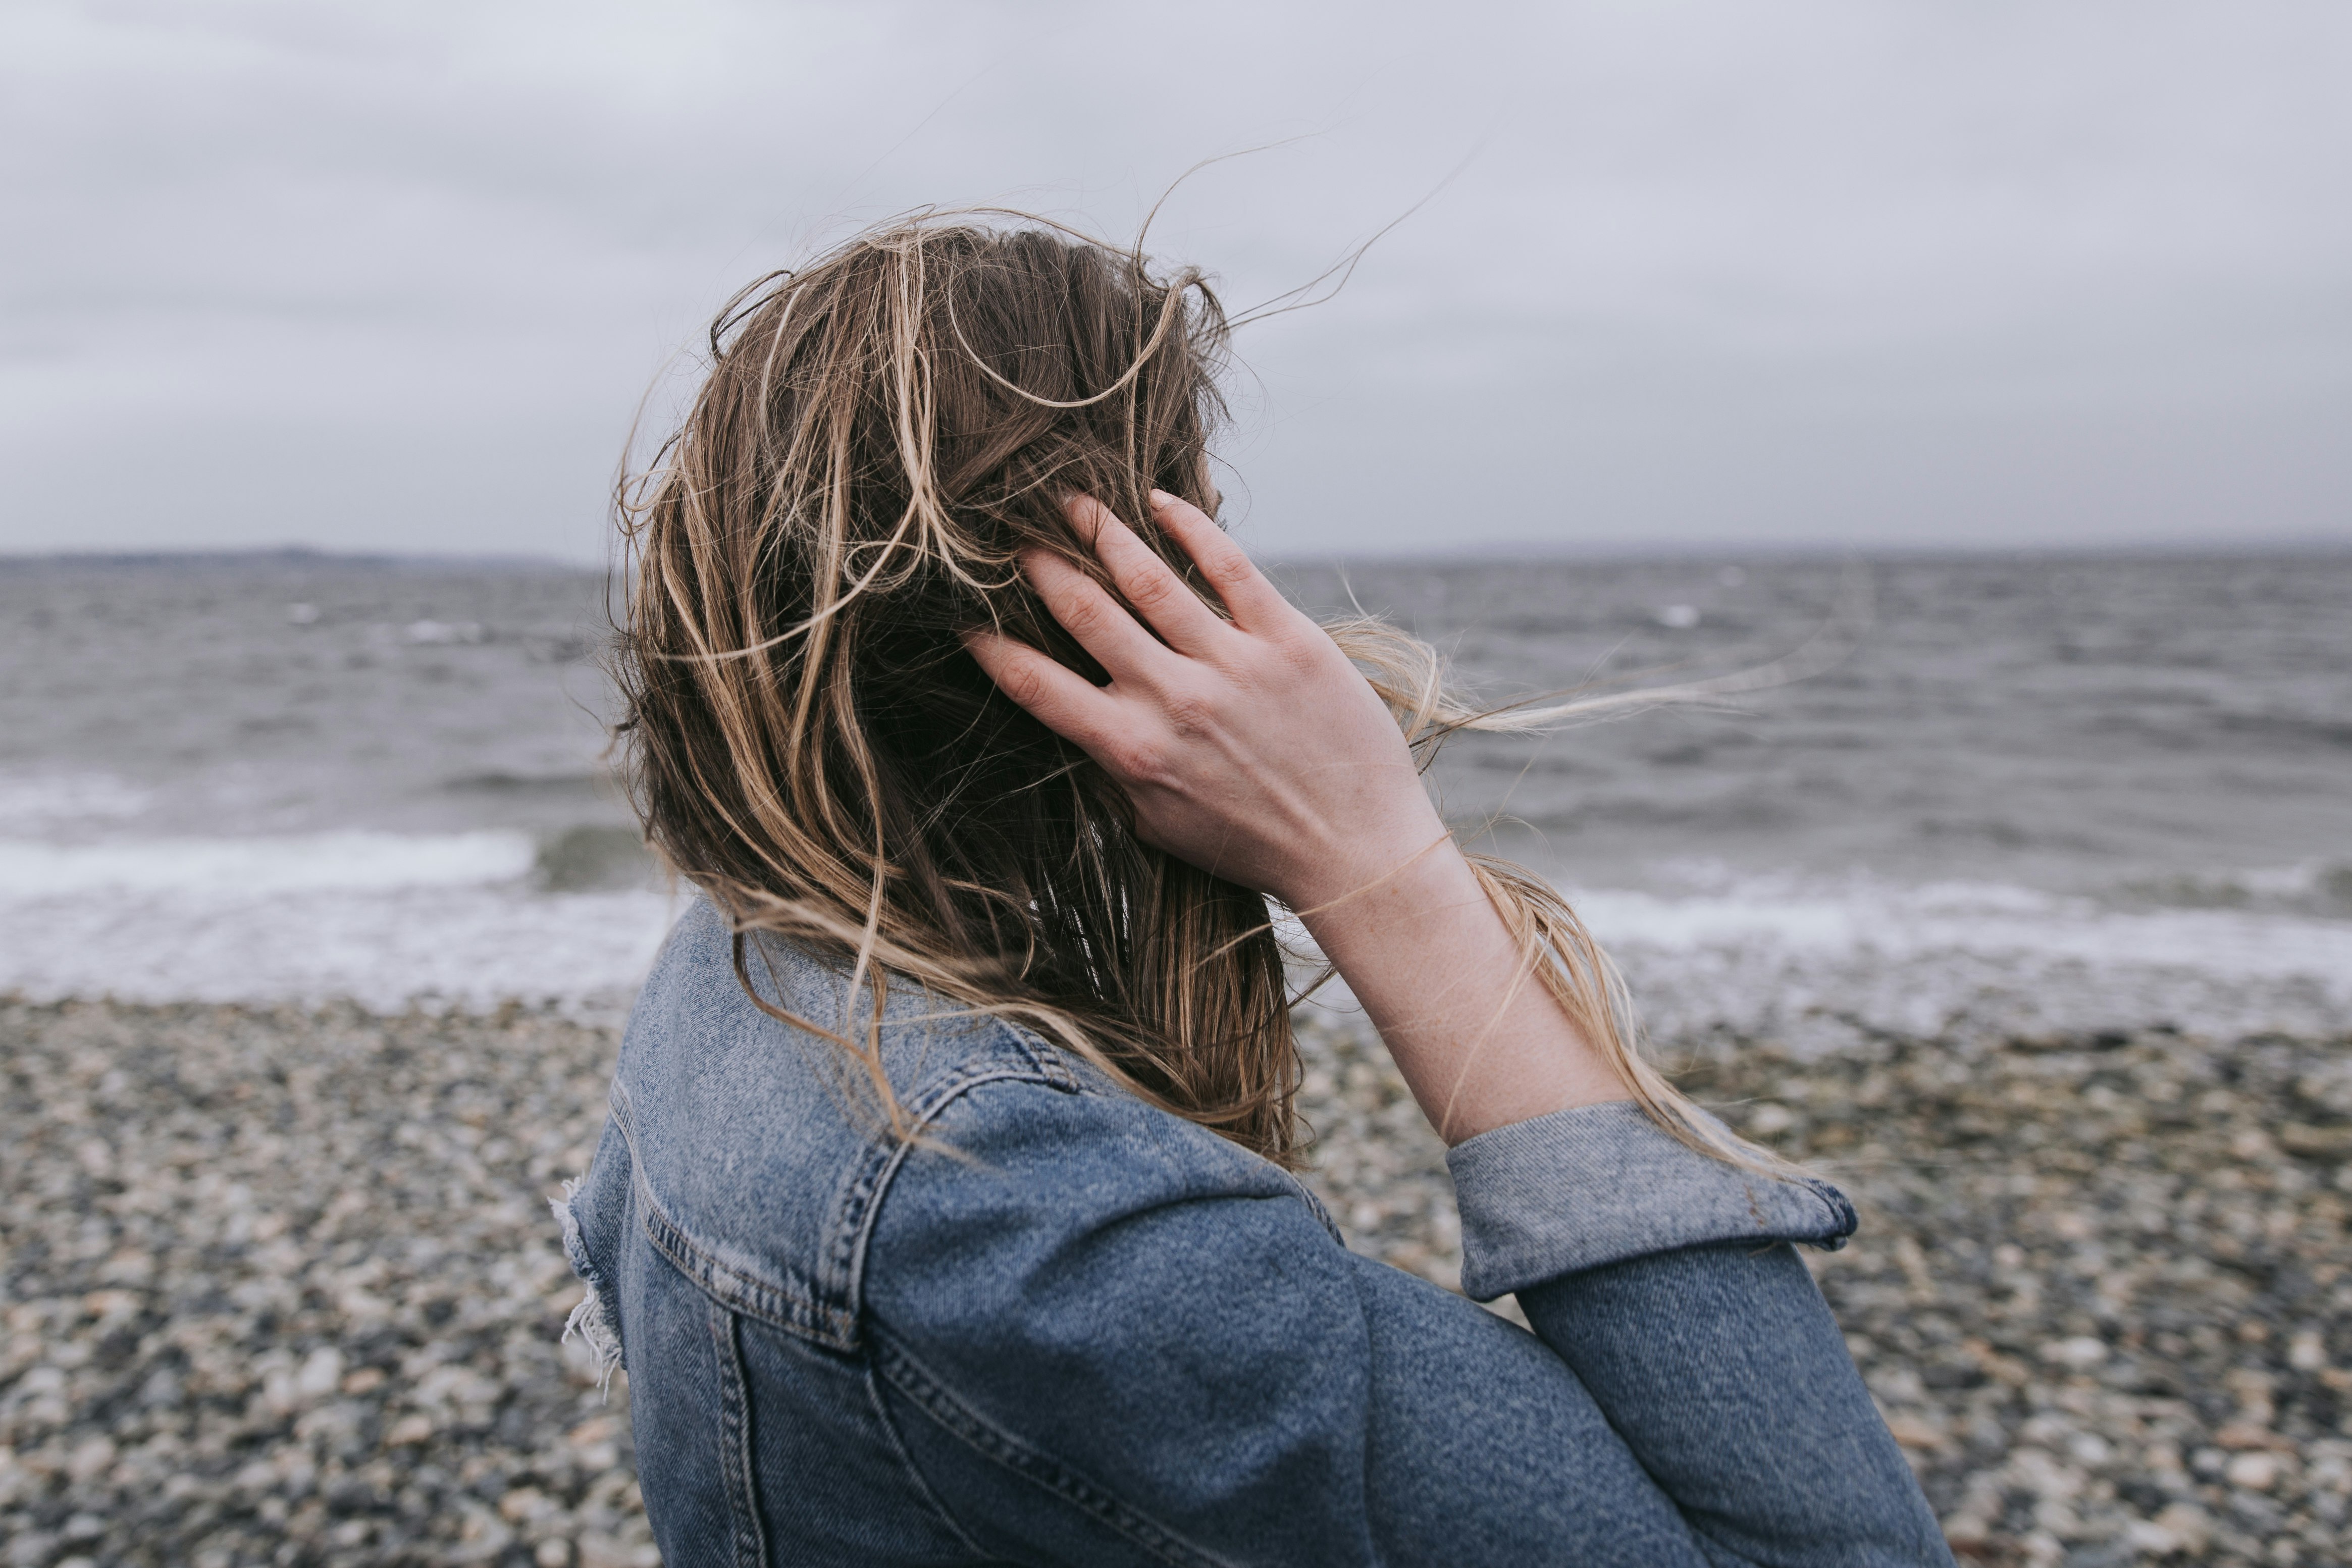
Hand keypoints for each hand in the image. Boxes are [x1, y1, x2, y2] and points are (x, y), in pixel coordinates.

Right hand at [967, 490, 1630, 1139]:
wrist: (1356, 851)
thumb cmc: (1254, 846)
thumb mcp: (1162, 826)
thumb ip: (1115, 769)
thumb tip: (1076, 719)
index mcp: (1135, 752)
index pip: (1040, 686)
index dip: (992, 648)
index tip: (962, 619)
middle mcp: (1175, 701)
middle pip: (1086, 612)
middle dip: (1039, 567)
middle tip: (1012, 534)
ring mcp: (1233, 665)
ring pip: (1148, 578)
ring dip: (1102, 532)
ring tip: (1072, 502)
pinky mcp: (1289, 640)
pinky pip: (1230, 568)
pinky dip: (1190, 528)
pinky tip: (1160, 502)